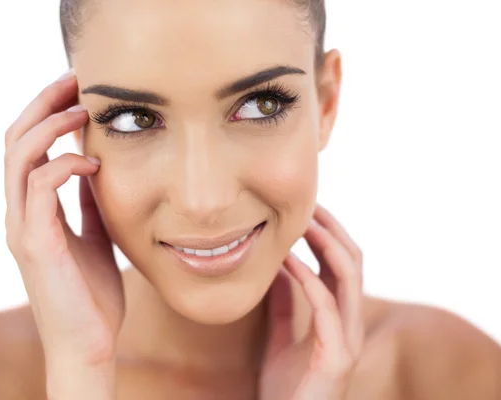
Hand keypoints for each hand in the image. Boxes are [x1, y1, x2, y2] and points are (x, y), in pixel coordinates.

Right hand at [4, 70, 123, 399]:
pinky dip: (63, 164)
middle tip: (76, 81)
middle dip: (43, 104)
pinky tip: (93, 162)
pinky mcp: (34, 243)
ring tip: (83, 111)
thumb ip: (88, 203)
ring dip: (50, 125)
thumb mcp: (95, 236)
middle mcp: (19, 213)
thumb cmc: (92, 294)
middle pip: (15, 139)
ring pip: (19, 156)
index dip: (47, 113)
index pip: (28, 146)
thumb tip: (97, 167)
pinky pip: (39, 188)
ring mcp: (22, 227)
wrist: (88, 343)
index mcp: (33, 210)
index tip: (78, 91)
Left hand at [259, 204, 363, 399]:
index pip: (341, 264)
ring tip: (303, 222)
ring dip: (327, 244)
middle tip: (308, 203)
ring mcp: (347, 340)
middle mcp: (349, 324)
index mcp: (338, 318)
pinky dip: (309, 279)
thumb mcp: (279, 336)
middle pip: (352, 261)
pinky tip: (288, 262)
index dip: (328, 233)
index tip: (304, 209)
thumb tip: (278, 267)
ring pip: (349, 277)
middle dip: (332, 228)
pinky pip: (326, 307)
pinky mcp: (336, 356)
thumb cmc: (283, 388)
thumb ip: (283, 303)